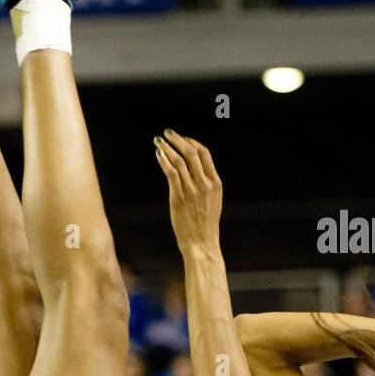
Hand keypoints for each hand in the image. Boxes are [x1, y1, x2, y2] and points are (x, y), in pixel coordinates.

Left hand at [154, 129, 222, 254]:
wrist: (201, 242)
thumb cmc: (205, 224)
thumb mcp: (212, 201)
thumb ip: (206, 185)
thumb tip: (195, 172)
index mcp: (216, 182)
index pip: (205, 154)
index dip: (192, 142)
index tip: (182, 138)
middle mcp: (205, 183)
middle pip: (192, 153)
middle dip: (178, 140)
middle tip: (168, 133)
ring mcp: (192, 190)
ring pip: (179, 161)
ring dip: (168, 148)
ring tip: (159, 141)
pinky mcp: (179, 197)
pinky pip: (171, 173)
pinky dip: (164, 161)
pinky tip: (158, 154)